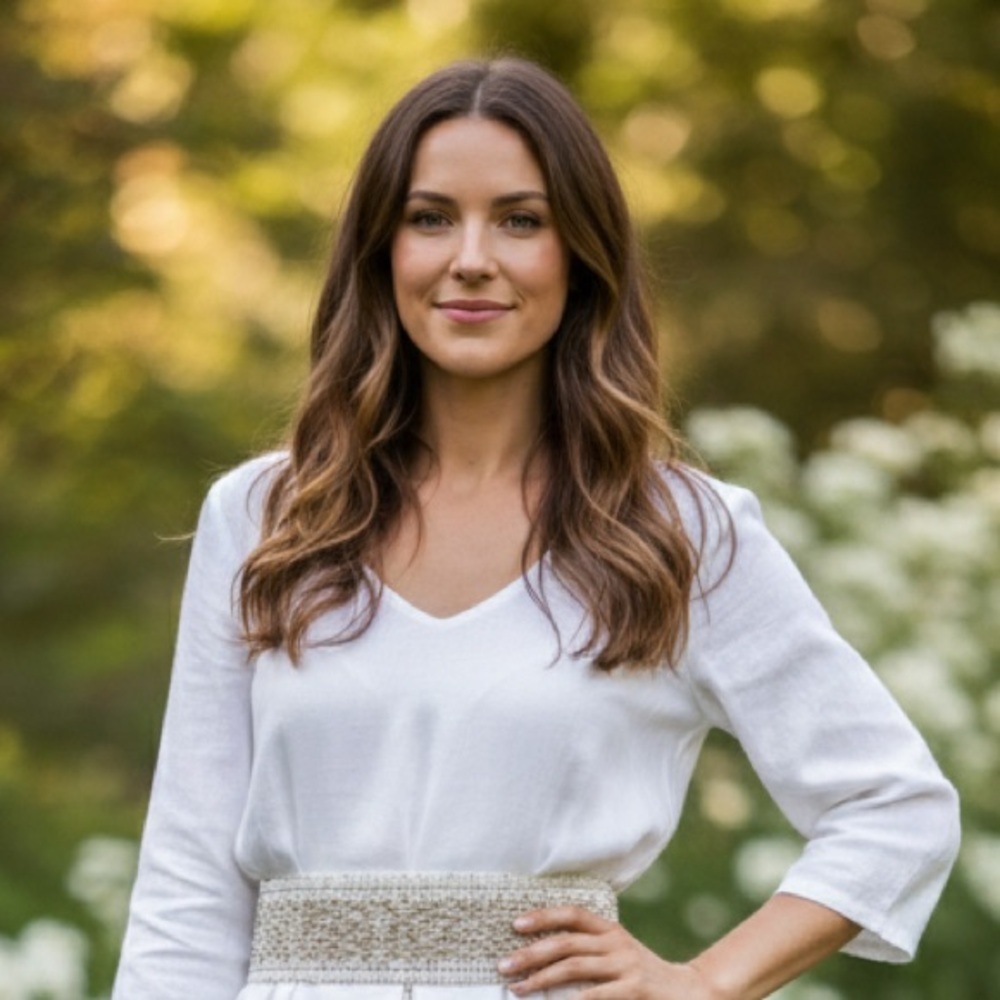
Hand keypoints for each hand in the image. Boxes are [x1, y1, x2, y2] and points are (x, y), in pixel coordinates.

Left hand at [497, 905, 723, 998]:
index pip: (573, 914)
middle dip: (531, 954)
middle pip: (566, 943)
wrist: (688, 992)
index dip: (544, 916)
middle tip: (504, 965)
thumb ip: (588, 949)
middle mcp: (617, 942)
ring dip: (541, 979)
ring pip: (574, 967)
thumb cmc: (641, 974)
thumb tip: (542, 953)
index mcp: (610, 929)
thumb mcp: (618, 953)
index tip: (516, 924)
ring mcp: (626, 966)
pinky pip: (594, 995)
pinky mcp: (633, 990)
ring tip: (518, 989)